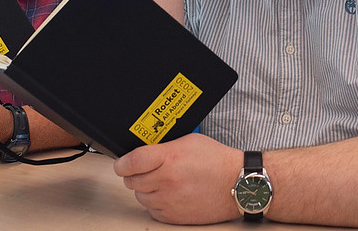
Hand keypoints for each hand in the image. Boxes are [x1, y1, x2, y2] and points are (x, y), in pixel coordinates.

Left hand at [113, 133, 242, 223]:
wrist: (237, 183)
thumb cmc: (217, 161)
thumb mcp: (189, 140)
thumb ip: (163, 145)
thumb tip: (144, 148)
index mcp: (169, 158)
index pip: (131, 162)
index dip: (121, 163)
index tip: (120, 164)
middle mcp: (167, 180)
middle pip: (132, 180)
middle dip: (134, 174)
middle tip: (143, 170)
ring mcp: (170, 200)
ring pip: (140, 197)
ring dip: (145, 189)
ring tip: (160, 181)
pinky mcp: (175, 216)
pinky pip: (152, 211)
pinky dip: (155, 203)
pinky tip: (167, 194)